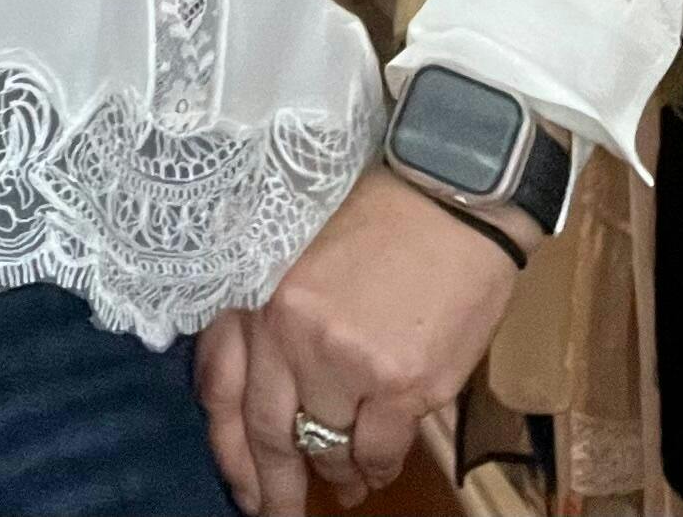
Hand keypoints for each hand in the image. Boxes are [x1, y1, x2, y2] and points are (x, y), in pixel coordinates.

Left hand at [193, 168, 522, 514]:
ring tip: (346, 483)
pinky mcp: (405, 384)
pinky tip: (378, 468)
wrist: (454, 198)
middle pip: (272, 434)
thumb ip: (276, 315)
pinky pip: (380, 451)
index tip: (242, 483)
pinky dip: (378, 467)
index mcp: (268, 296)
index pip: (228, 392)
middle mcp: (297, 336)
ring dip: (337, 472)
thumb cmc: (382, 214)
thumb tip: (270, 384)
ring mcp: (350, 364)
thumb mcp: (303, 252)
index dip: (233, 450)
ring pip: (330, 448)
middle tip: (279, 513)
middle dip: (275, 486)